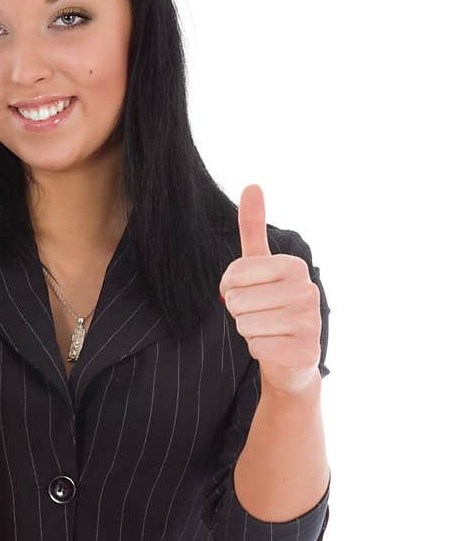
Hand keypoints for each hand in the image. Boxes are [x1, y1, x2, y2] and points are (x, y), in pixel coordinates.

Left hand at [219, 183, 322, 397]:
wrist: (292, 355)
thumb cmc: (271, 305)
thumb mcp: (260, 266)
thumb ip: (254, 228)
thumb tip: (252, 185)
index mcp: (294, 266)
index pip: (234, 274)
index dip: (229, 287)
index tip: (248, 291)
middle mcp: (308, 290)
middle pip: (237, 300)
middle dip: (239, 311)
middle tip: (259, 314)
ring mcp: (311, 322)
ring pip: (245, 324)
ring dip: (249, 330)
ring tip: (268, 329)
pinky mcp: (306, 351)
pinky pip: (257, 346)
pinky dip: (259, 349)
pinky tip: (275, 346)